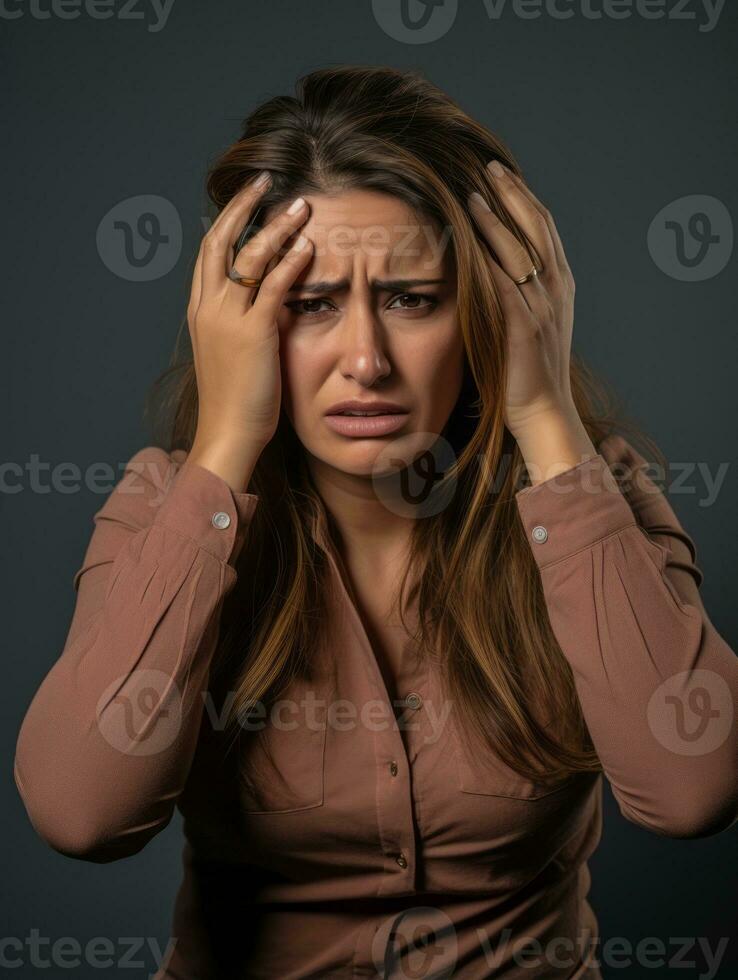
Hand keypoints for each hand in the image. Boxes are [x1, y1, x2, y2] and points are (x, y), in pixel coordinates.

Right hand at [186, 172, 313, 463]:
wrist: (228, 434)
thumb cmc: (236, 402)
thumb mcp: (233, 354)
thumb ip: (244, 323)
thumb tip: (269, 303)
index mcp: (201, 312)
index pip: (209, 254)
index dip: (227, 221)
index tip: (247, 200)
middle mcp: (209, 309)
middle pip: (220, 241)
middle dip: (243, 206)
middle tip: (265, 180)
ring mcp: (228, 319)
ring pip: (248, 257)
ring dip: (275, 226)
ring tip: (301, 204)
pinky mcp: (253, 334)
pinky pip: (272, 287)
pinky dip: (290, 261)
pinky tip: (308, 244)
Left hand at [468, 160, 576, 438]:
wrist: (544, 411)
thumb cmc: (528, 373)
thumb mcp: (530, 324)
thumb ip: (518, 294)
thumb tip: (495, 269)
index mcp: (559, 286)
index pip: (544, 230)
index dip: (524, 199)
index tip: (504, 175)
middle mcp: (554, 289)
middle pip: (536, 228)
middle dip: (513, 194)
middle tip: (491, 166)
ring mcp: (541, 305)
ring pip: (520, 248)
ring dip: (498, 216)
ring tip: (476, 188)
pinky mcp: (521, 325)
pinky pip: (503, 281)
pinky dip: (487, 254)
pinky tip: (470, 234)